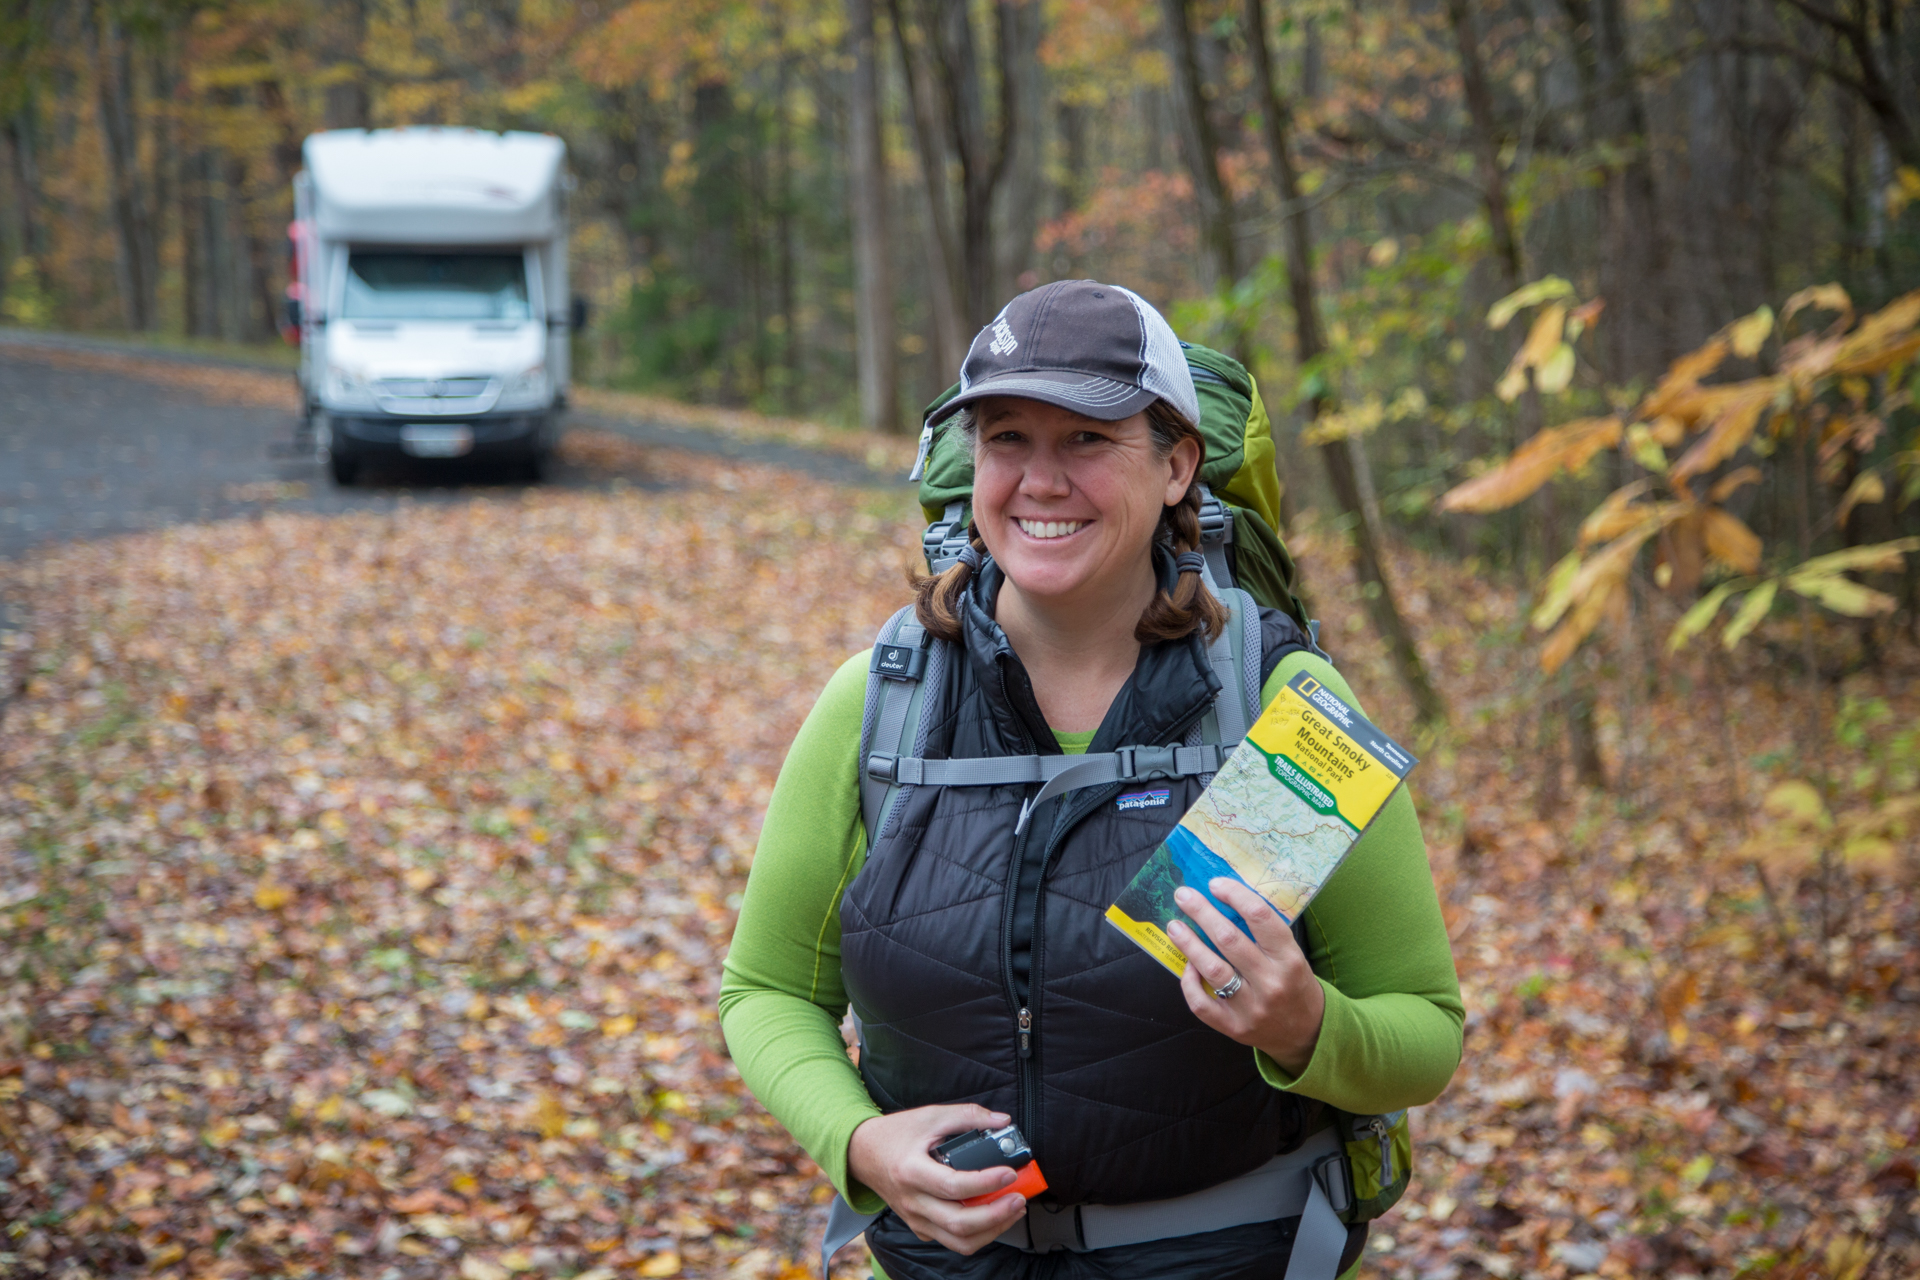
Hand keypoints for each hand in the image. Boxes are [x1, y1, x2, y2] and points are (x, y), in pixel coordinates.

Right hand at [846, 1104, 1029, 1255]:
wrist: (863, 1153)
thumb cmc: (897, 1134)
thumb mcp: (931, 1115)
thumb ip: (968, 1116)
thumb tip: (1002, 1121)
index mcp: (912, 1171)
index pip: (953, 1186)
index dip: (985, 1183)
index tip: (1009, 1173)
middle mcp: (912, 1201)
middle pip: (958, 1223)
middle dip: (996, 1215)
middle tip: (1019, 1198)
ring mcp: (915, 1218)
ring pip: (958, 1241)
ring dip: (992, 1230)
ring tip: (1012, 1209)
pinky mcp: (920, 1227)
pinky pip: (951, 1241)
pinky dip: (978, 1234)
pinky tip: (994, 1216)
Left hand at [1168, 878, 1325, 1075]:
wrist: (1307, 1032)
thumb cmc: (1294, 984)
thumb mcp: (1291, 955)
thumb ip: (1263, 933)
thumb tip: (1223, 899)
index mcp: (1289, 959)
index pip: (1260, 918)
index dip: (1234, 896)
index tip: (1215, 884)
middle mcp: (1271, 983)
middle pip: (1229, 940)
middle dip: (1202, 913)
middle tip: (1184, 895)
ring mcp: (1251, 1008)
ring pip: (1212, 970)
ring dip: (1189, 944)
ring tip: (1174, 926)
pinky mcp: (1234, 1027)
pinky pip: (1201, 1003)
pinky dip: (1189, 981)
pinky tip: (1186, 965)